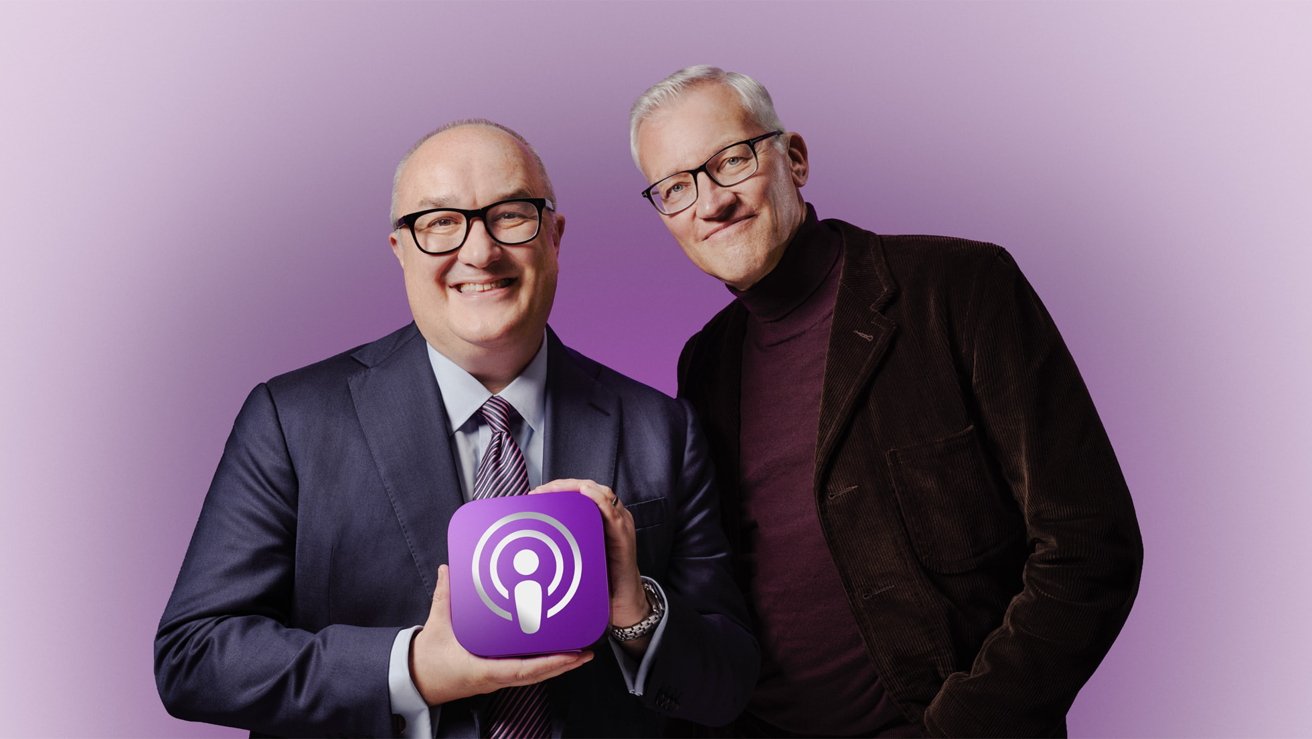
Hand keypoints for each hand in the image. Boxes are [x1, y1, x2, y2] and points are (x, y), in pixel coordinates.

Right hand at [409, 564, 593, 705]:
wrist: (416, 680)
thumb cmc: (427, 660)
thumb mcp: (437, 625)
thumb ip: (445, 596)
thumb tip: (449, 570)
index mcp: (484, 669)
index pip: (524, 670)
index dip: (551, 662)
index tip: (572, 654)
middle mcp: (495, 677)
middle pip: (538, 675)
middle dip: (564, 663)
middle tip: (587, 651)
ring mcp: (497, 679)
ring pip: (535, 675)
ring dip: (558, 664)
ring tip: (579, 651)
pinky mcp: (496, 676)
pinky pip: (525, 671)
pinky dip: (543, 663)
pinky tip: (555, 652)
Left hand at [529, 479, 649, 628]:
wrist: (622, 598)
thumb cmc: (603, 576)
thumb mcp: (579, 554)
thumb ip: (564, 542)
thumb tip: (533, 540)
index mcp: (601, 518)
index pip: (580, 493)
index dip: (559, 488)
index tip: (537, 492)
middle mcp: (611, 516)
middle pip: (588, 489)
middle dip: (563, 486)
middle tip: (541, 491)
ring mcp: (619, 523)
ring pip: (600, 494)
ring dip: (576, 488)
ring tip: (556, 489)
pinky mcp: (623, 535)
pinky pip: (612, 513)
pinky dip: (599, 500)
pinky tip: (586, 494)